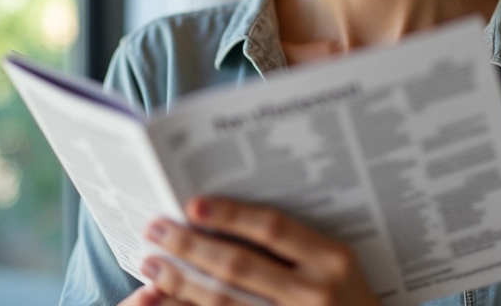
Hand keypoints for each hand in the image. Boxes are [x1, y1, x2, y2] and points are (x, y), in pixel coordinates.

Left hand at [127, 197, 381, 305]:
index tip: (193, 204)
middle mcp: (314, 292)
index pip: (273, 228)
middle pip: (240, 266)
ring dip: (181, 283)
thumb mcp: (338, 262)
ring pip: (225, 302)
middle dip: (192, 246)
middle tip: (156, 229)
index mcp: (332, 259)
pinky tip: (168, 301)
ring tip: (151, 265)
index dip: (231, 215)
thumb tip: (229, 218)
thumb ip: (297, 242)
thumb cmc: (349, 295)